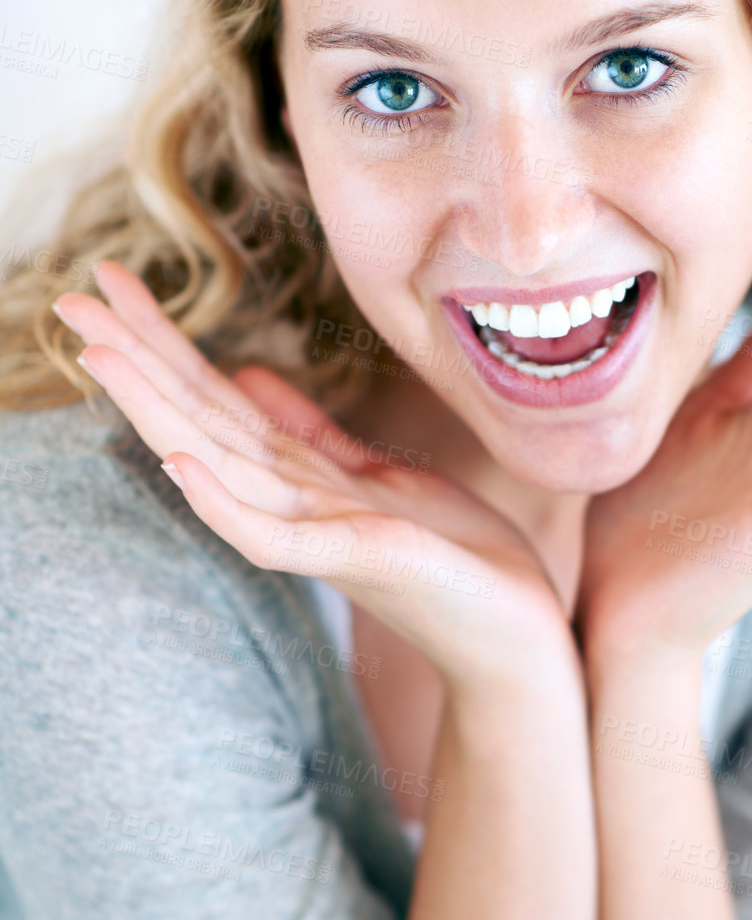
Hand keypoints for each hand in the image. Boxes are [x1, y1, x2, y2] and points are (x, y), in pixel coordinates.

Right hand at [52, 264, 575, 696]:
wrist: (515, 634)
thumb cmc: (455, 556)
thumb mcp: (379, 475)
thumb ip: (311, 434)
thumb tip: (250, 376)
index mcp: (299, 477)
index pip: (214, 399)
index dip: (162, 342)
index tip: (109, 284)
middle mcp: (293, 503)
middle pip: (199, 421)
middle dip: (135, 360)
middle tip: (70, 298)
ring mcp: (319, 533)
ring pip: (219, 464)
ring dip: (157, 412)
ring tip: (100, 356)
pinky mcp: (356, 557)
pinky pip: (274, 536)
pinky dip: (224, 503)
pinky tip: (181, 464)